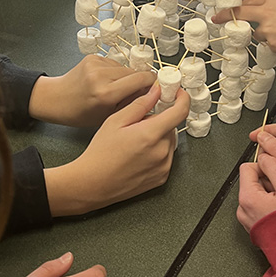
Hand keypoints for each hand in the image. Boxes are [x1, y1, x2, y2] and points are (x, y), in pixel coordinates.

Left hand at [29, 56, 154, 126]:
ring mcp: (96, 64)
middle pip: (135, 73)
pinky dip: (116, 72)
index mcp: (105, 94)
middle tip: (140, 92)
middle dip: (141, 82)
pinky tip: (108, 81)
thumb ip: (131, 104)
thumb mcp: (108, 116)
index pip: (142, 80)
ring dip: (127, 77)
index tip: (159, 89)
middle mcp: (101, 76)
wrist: (56, 99)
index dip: (154, 84)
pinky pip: (114, 63)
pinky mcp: (93, 57)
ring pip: (125, 68)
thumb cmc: (80, 113)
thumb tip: (153, 94)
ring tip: (118, 89)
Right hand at [47, 85, 190, 214]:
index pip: (180, 112)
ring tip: (135, 142)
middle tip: (138, 124)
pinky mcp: (162, 177)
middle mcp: (162, 152)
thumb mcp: (115, 121)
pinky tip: (138, 154)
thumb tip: (156, 92)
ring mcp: (163, 167)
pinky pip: (166, 156)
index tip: (178, 93)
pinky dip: (157, 151)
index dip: (182, 98)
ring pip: (169, 141)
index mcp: (151, 135)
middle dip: (159, 120)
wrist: (93, 184)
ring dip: (158, 136)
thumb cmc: (100, 153)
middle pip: (171, 126)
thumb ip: (139, 104)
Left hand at [214, 0, 275, 54]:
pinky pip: (269, 44)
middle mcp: (268, 13)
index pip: (247, 1)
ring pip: (258, 33)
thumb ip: (273, 4)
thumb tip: (260, 10)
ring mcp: (270, 30)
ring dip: (264, 33)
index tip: (221, 8)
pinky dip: (275, 43)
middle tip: (216, 18)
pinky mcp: (274, 44)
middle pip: (242, 15)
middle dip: (227, 17)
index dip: (234, 6)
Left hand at [237, 129, 275, 230]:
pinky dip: (271, 204)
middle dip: (269, 180)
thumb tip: (265, 156)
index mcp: (248, 198)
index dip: (264, 166)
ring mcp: (248, 219)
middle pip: (252, 180)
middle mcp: (243, 209)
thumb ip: (274, 166)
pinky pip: (260, 206)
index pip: (247, 167)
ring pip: (257, 193)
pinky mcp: (255, 226)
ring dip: (272, 192)